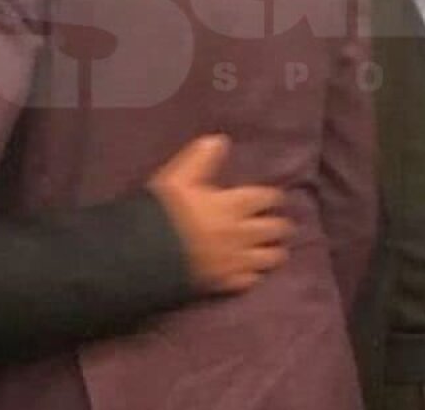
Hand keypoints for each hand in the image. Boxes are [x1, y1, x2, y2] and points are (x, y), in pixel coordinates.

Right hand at [148, 135, 292, 294]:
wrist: (144, 257)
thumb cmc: (161, 212)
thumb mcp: (178, 177)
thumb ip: (200, 158)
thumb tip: (220, 140)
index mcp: (233, 205)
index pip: (267, 198)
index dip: (273, 197)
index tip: (275, 198)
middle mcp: (242, 233)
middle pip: (275, 229)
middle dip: (280, 226)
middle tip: (280, 225)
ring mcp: (235, 261)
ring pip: (269, 258)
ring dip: (274, 252)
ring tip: (274, 250)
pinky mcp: (224, 284)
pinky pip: (250, 281)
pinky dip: (253, 275)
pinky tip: (252, 273)